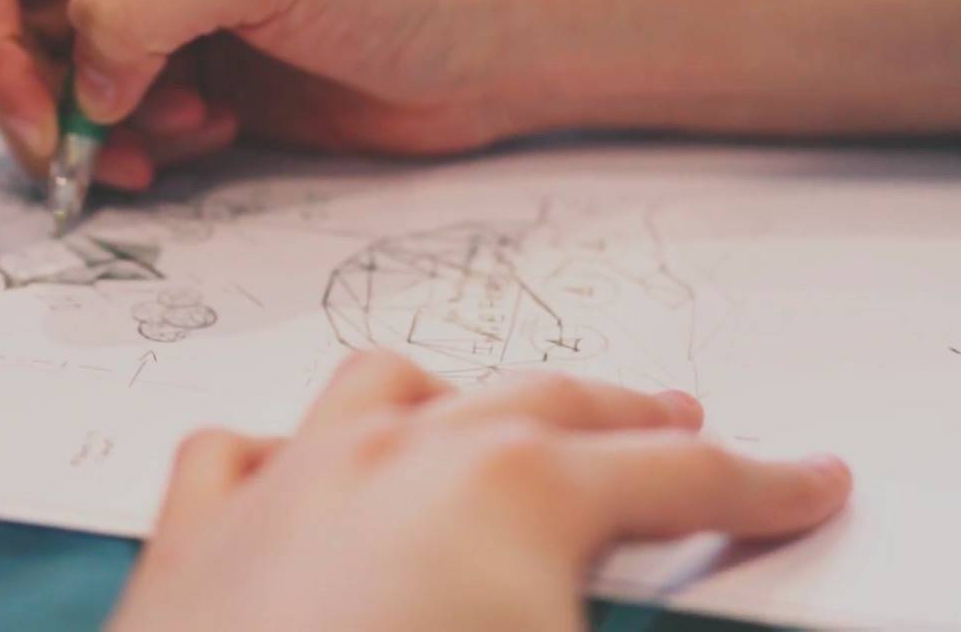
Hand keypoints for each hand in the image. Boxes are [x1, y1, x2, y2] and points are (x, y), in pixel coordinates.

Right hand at [0, 0, 541, 189]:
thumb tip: (84, 87)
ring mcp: (160, 17)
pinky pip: (116, 130)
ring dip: (99, 136)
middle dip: (43, 105)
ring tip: (186, 134)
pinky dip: (141, 154)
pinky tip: (210, 138)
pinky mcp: (191, 81)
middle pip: (6, 31)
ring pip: (59, 92)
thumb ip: (139, 0)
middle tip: (95, 158)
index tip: (48, 118)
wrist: (492, 46)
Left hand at [109, 353, 850, 630]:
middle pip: (540, 405)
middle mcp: (393, 459)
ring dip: (451, 402)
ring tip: (484, 425)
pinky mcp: (194, 535)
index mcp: (508, 495)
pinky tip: (296, 477)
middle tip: (674, 428)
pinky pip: (239, 453)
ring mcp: (285, 482)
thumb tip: (609, 594)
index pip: (673, 478)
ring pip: (381, 389)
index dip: (756, 486)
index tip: (803, 481)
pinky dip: (281, 456)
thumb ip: (605, 607)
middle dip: (621, 418)